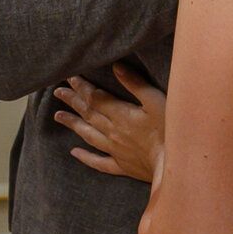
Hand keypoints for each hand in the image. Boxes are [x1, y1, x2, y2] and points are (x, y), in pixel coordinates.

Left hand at [53, 64, 166, 182]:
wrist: (174, 165)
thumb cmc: (170, 130)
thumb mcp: (156, 101)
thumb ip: (135, 84)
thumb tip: (116, 67)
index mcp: (120, 115)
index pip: (95, 98)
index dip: (82, 87)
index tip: (70, 77)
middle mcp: (112, 132)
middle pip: (88, 114)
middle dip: (73, 101)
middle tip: (58, 92)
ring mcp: (115, 150)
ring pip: (88, 135)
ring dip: (73, 124)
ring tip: (58, 116)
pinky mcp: (122, 166)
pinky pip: (99, 162)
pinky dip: (85, 157)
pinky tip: (74, 152)